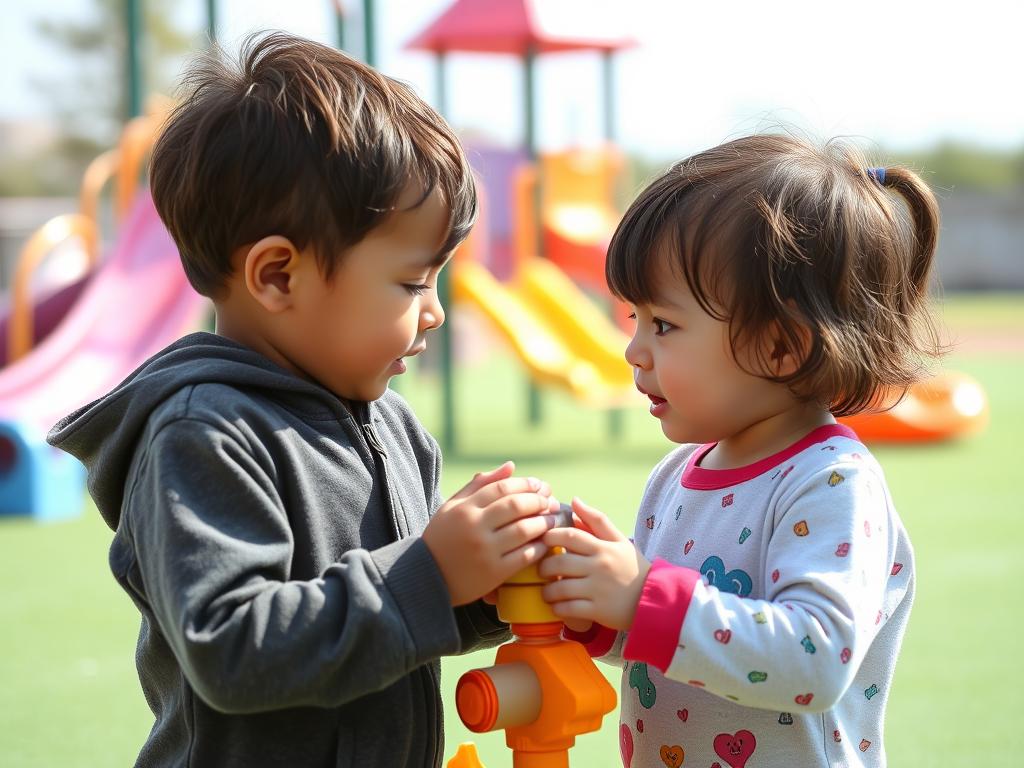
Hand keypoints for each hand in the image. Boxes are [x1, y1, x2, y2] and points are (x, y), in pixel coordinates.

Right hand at [423, 461, 560, 605]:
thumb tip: (511, 466)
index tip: (539, 485)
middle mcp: (474, 527)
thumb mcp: (453, 506)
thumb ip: (480, 484)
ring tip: (553, 519)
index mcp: (464, 509)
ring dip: (544, 523)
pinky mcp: (493, 573)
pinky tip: (545, 542)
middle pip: (516, 506)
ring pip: (524, 530)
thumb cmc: (442, 537)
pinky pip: (524, 556)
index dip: (525, 484)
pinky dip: (539, 547)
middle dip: (538, 501)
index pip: (502, 488)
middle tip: (549, 502)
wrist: (427, 577)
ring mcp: (484, 550)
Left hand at [538, 497, 650, 630]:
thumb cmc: (632, 567)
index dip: (550, 537)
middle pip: (560, 562)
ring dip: (547, 591)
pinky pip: (569, 609)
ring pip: (561, 588)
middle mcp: (599, 567)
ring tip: (547, 591)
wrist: (655, 599)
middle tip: (542, 570)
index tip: (543, 542)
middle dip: (544, 567)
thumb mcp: (619, 540)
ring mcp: (598, 590)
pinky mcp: (598, 611)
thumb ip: (596, 520)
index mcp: (603, 548)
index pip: (569, 536)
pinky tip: (556, 606)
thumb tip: (574, 500)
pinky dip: (558, 608)